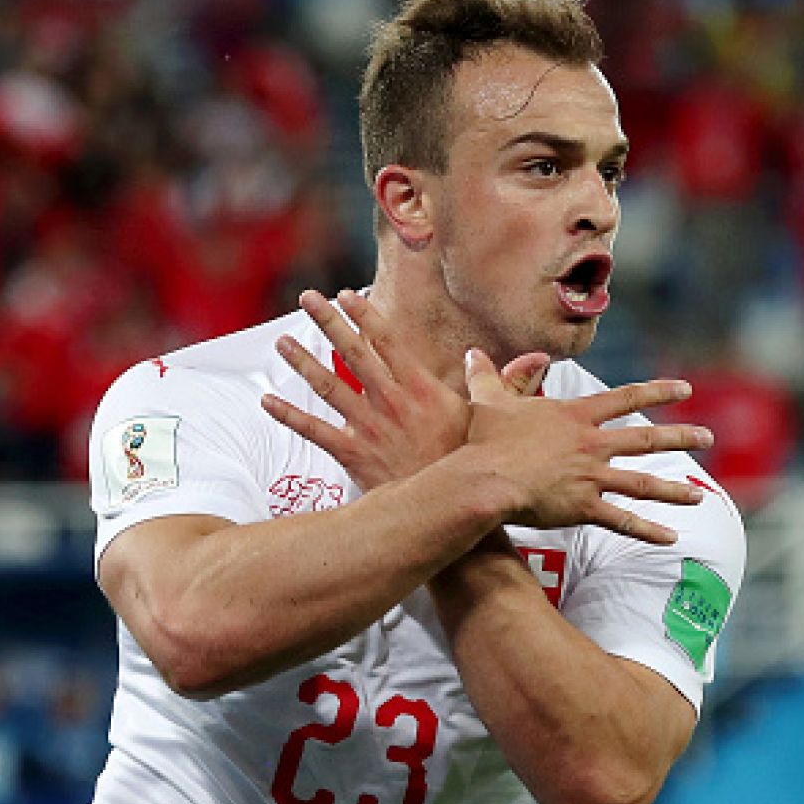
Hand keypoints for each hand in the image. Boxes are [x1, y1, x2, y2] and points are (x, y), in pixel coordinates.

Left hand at [261, 290, 548, 490]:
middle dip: (328, 322)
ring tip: (282, 340)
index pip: (388, 341)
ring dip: (303, 361)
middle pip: (353, 352)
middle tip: (308, 299)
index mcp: (421, 387)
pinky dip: (289, 416)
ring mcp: (369, 427)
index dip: (365, 315)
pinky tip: (267, 401)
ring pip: (328, 385)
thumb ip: (508, 385)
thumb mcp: (492, 421)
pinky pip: (315, 432)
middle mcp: (391, 401)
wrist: (455, 509)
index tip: (346, 294)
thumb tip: (536, 359)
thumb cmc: (473, 465)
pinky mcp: (353, 455)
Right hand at [463, 349, 712, 543]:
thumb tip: (472, 352)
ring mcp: (590, 477)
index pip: (624, 398)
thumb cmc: (486, 440)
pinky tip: (671, 539)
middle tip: (708, 437)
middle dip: (680, 436)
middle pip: (645, 439)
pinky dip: (647, 531)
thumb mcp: (488, 400)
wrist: (487, 478)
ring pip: (642, 482)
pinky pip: (621, 521)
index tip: (684, 389)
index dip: (656, 391)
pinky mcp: (582, 507)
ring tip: (699, 496)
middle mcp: (591, 444)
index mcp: (575, 417)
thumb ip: (487, 375)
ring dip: (673, 489)